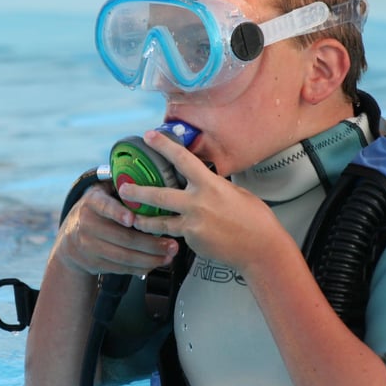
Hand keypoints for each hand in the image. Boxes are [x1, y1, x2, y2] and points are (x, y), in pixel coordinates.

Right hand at [54, 181, 178, 276]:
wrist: (70, 239)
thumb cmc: (98, 211)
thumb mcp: (103, 193)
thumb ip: (122, 188)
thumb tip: (155, 176)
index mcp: (93, 202)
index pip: (105, 207)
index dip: (118, 213)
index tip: (132, 219)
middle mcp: (87, 224)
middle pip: (123, 238)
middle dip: (151, 243)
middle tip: (173, 244)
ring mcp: (89, 246)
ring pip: (124, 256)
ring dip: (151, 258)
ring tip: (169, 256)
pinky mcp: (93, 263)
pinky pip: (121, 268)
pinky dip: (141, 268)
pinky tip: (155, 263)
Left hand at [117, 130, 281, 273]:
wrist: (261, 249)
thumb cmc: (255, 220)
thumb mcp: (236, 193)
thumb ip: (213, 187)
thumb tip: (201, 181)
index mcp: (210, 185)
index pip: (182, 159)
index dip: (163, 146)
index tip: (149, 137)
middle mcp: (198, 204)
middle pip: (159, 195)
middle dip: (137, 192)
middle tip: (124, 189)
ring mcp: (193, 224)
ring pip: (160, 221)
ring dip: (143, 219)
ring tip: (132, 218)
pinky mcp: (192, 241)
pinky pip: (177, 234)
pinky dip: (172, 232)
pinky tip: (170, 233)